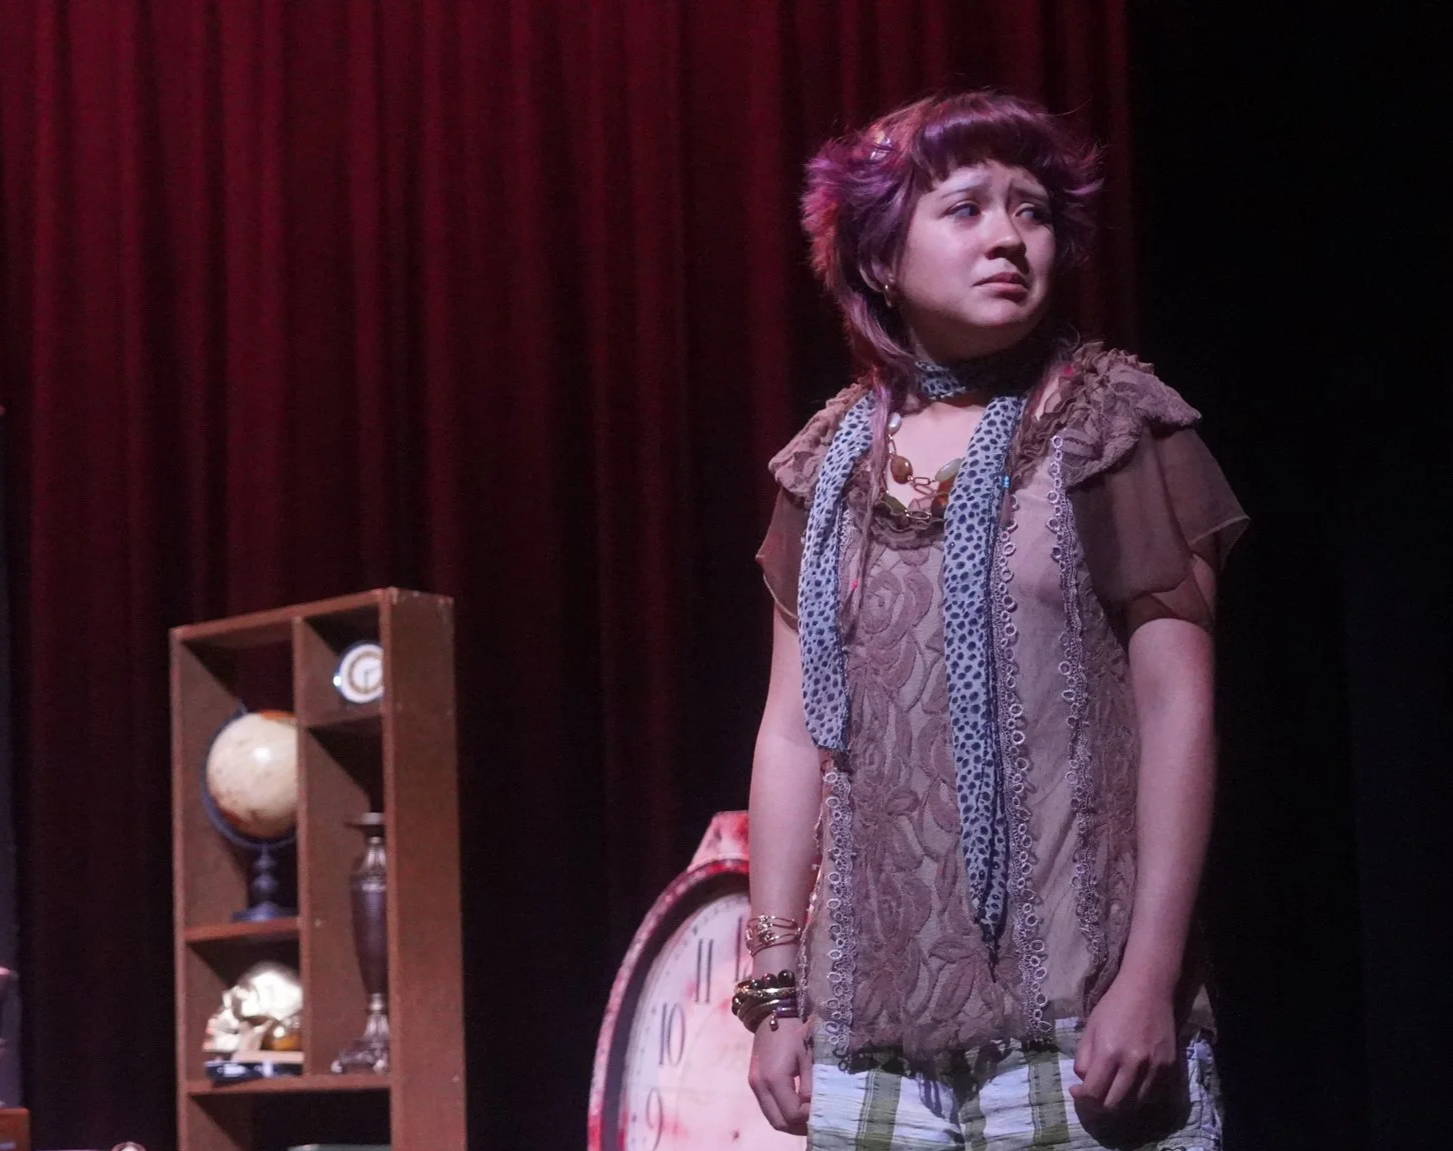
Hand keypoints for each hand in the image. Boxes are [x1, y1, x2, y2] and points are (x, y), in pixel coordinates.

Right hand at [747, 1015, 811, 1134]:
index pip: (792, 1114)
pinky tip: (796, 1106)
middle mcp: (759, 1085)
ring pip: (772, 1117)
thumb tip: (813, 1108)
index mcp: (774, 1078)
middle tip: (816, 1121)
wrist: (772, 1011)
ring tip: (808, 1116)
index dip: (808, 1117)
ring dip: (789, 1122)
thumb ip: (810, 1085)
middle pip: (778, 1122)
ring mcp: (754, 1084)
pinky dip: (782, 1112)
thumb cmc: (794, 1030)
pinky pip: (768, 1107)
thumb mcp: (808, 1056)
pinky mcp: (754, 1081)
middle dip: (798, 1127)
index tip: (822, 1109)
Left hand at [1069, 976, 1177, 1117]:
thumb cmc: (1114, 1005)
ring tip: (1111, 1091)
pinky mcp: (1170, 1068)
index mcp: (1109, 1052)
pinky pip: (1152, 1096)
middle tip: (1093, 1096)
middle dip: (1098, 1106)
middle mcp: (1134, 1064)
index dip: (1081, 1098)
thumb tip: (1083, 1083)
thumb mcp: (1090, 1028)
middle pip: (1114, 1105)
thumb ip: (1084, 1058)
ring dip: (1119, 1103)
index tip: (1077, 1091)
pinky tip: (1130, 1085)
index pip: (1093, 1093)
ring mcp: (1155, 1068)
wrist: (1149, 990)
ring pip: (1134, 1105)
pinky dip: (1138, 1097)